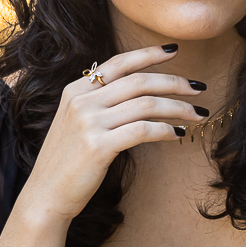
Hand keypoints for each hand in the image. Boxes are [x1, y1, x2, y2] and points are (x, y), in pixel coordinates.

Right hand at [19, 44, 206, 220]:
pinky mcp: (98, 146)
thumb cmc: (68, 162)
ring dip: (178, 108)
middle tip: (199, 88)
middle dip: (175, 82)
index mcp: (76, 90)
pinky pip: (142, 130)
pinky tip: (178, 135)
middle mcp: (81, 101)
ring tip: (198, 114)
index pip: (119, 63)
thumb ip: (98, 103)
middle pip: (139, 81)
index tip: (175, 51)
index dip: (149, 54)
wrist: (46, 195)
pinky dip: (165, 130)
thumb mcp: (76, 122)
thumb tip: (137, 90)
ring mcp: (88, 122)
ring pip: (145, 104)